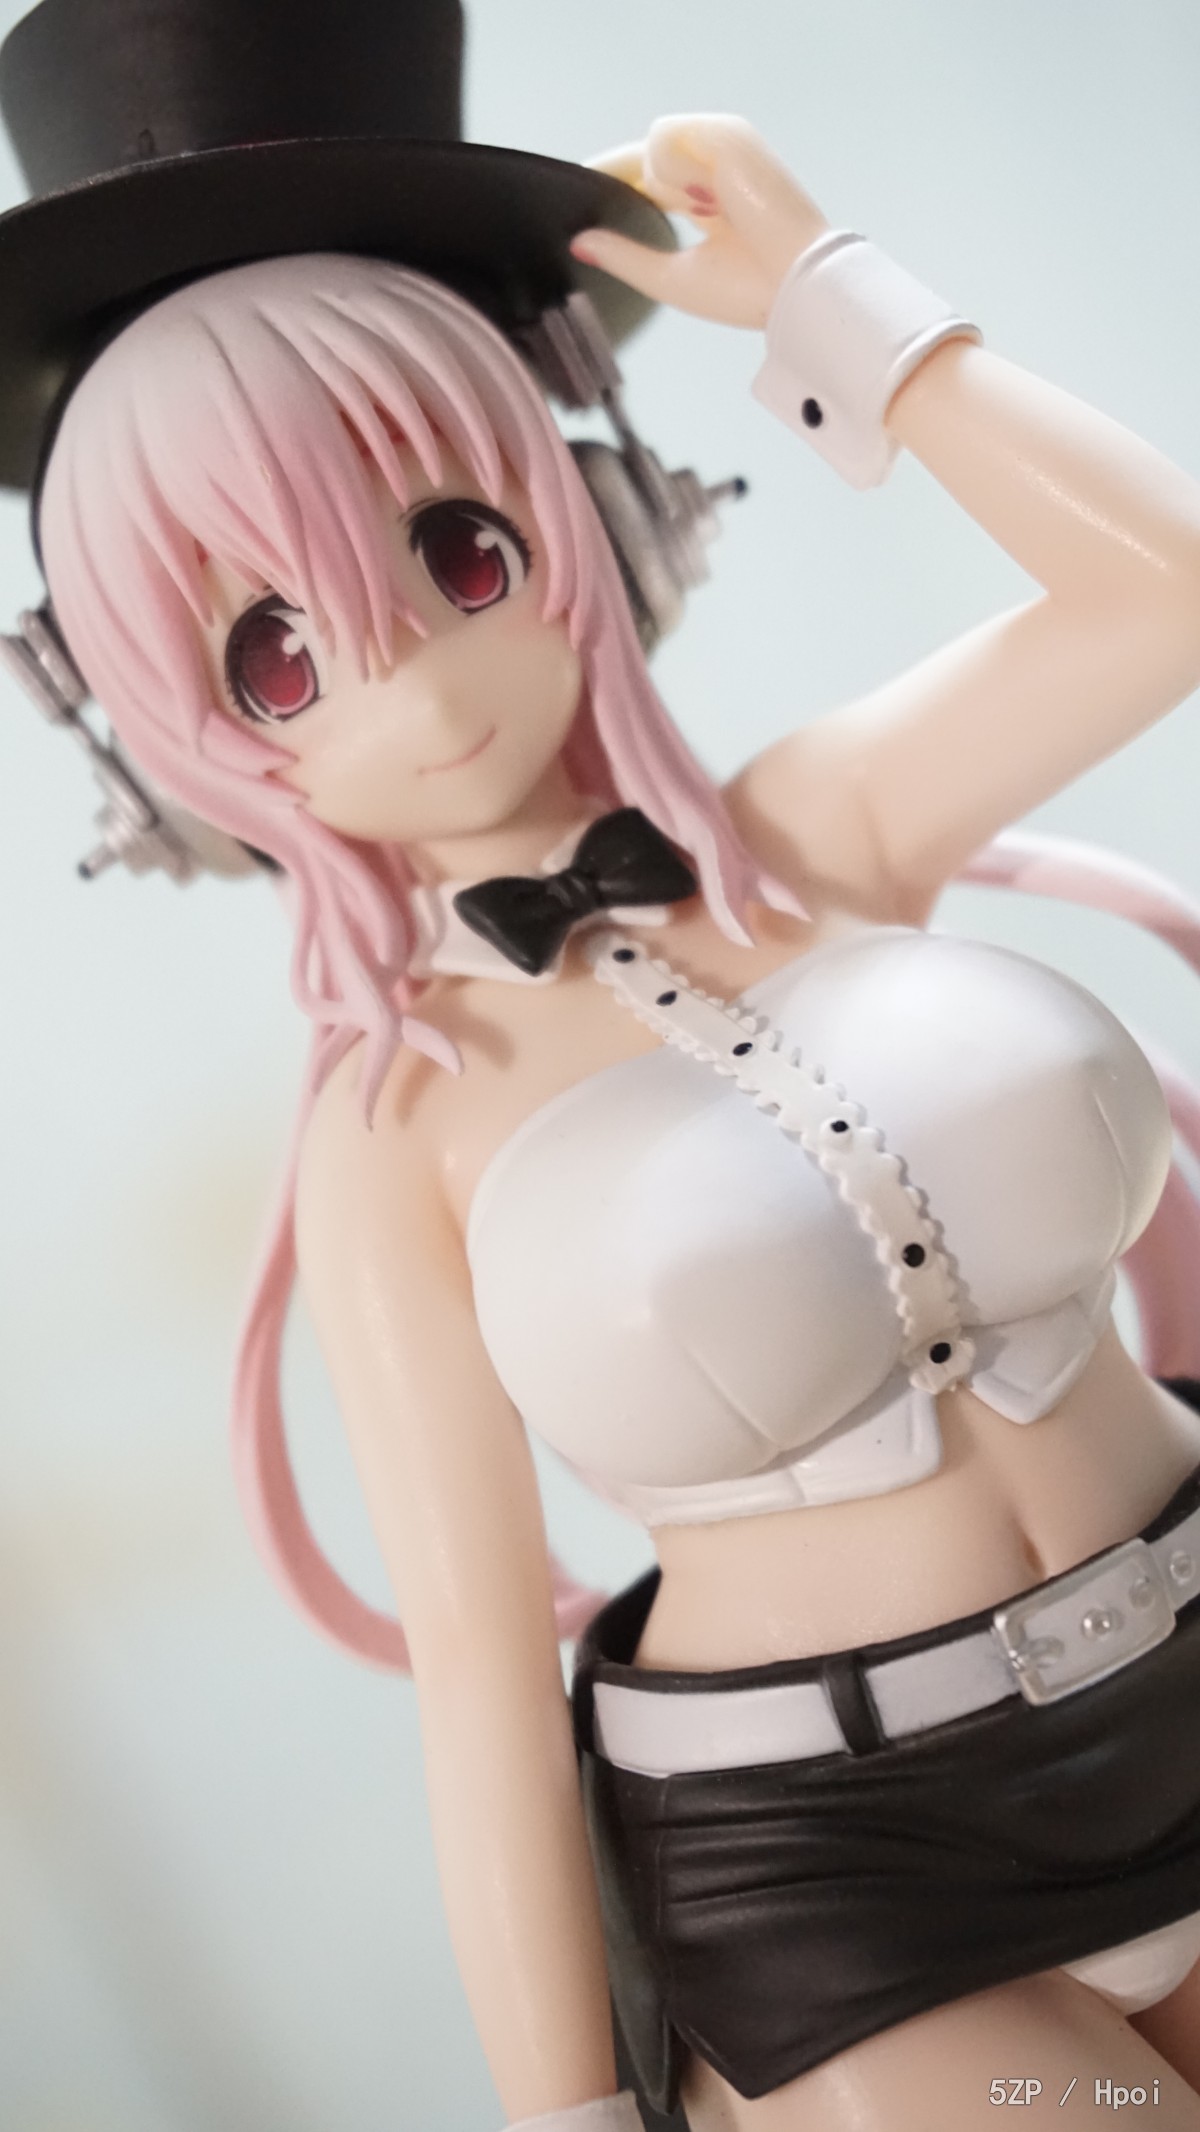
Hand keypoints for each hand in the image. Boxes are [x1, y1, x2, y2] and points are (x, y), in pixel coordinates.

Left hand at [573, 114, 828, 329]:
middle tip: (596, 192)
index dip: (614, 180)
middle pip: (647, 156)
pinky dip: (674, 173)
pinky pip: (668, 139)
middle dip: (619, 175)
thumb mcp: (670, 276)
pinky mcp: (729, 135)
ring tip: (706, 215)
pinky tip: (707, 201)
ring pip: (655, 148)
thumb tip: (579, 244)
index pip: (650, 176)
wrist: (794, 287)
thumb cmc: (750, 291)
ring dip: (663, 185)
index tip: (577, 185)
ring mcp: (725, 146)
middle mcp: (717, 166)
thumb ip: (625, 257)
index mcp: (708, 197)